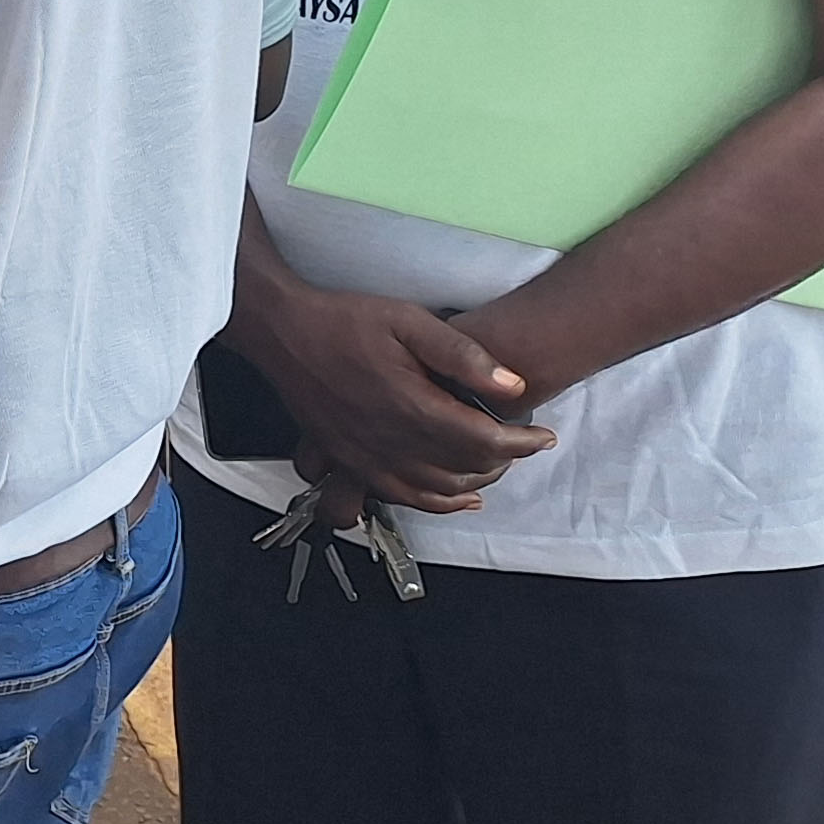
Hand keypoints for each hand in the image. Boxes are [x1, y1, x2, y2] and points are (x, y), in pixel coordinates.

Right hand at [234, 278, 553, 511]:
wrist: (281, 331)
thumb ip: (464, 354)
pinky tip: (456, 497)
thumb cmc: (343, 321)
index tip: (542, 435)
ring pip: (437, 489)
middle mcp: (391, 441)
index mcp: (412, 406)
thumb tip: (514, 386)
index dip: (522, 442)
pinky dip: (436, 503)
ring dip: (474, 482)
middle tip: (523, 443)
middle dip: (503, 461)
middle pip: (465, 468)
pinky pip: (401, 496)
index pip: (484, 440)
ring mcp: (366, 456)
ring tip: (496, 465)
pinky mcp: (348, 460)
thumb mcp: (409, 320)